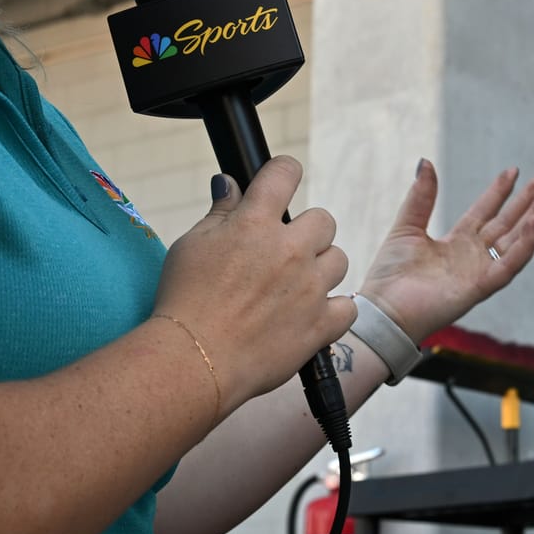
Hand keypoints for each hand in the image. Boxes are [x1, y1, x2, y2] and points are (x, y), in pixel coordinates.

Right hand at [154, 158, 356, 407]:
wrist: (194, 360)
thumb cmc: (185, 302)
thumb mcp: (192, 246)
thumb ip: (219, 212)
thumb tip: (230, 183)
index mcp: (255, 223)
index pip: (284, 173)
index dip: (283, 172)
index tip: (280, 181)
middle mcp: (290, 250)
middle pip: (323, 219)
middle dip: (306, 231)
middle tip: (283, 251)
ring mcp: (310, 288)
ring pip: (339, 259)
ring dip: (321, 268)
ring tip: (295, 286)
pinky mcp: (320, 324)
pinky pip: (348, 306)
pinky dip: (334, 310)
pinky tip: (310, 314)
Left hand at [358, 161, 533, 342]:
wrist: (383, 309)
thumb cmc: (390, 275)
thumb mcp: (407, 226)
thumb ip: (422, 197)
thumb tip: (426, 161)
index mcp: (457, 242)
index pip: (486, 212)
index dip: (500, 192)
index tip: (514, 170)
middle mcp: (473, 256)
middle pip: (508, 224)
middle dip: (529, 202)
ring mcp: (479, 272)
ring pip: (516, 243)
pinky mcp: (480, 288)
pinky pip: (508, 266)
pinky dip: (523, 247)